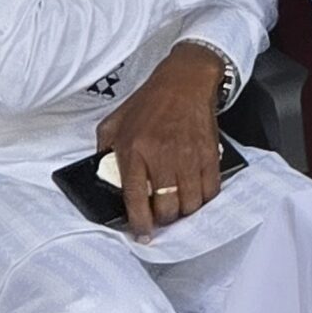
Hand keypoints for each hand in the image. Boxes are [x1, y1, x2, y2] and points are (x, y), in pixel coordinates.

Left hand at [96, 44, 225, 240]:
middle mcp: (161, 155)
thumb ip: (103, 150)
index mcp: (134, 150)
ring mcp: (188, 155)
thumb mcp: (115, 122)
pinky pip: (210, 189)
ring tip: (179, 203)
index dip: (139, 224)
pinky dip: (204, 197)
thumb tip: (101, 176)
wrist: (185, 79)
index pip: (135, 199)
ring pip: (190, 203)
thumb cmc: (150, 100)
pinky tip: (196, 191)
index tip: (142, 233)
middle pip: (166, 208)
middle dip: (163, 218)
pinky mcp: (209, 152)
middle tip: (162, 214)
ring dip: (184, 210)